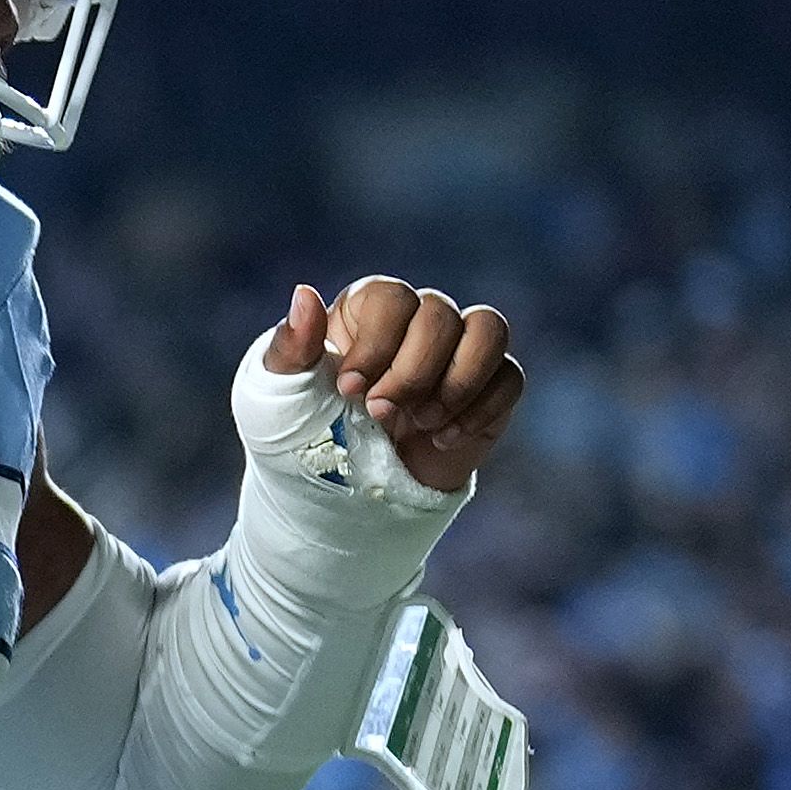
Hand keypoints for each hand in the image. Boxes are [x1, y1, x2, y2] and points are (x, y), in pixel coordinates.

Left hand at [266, 278, 526, 494]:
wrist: (346, 494)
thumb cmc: (304, 436)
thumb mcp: (280, 397)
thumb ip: (290, 347)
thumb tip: (305, 295)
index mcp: (366, 310)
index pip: (391, 296)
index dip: (377, 343)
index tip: (349, 389)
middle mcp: (417, 320)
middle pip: (440, 313)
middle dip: (412, 373)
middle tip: (380, 415)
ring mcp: (457, 351)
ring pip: (489, 329)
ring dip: (457, 382)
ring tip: (421, 423)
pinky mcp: (489, 387)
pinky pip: (510, 377)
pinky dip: (480, 411)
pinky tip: (441, 440)